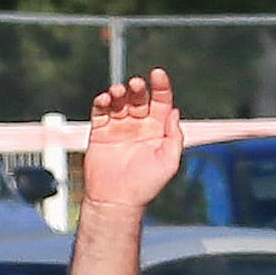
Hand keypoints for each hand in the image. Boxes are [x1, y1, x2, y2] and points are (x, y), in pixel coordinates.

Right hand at [82, 69, 183, 211]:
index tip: (158, 73)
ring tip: (118, 92)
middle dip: (138, 88)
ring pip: (119, 101)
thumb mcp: (169, 162)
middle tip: (136, 85)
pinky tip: (105, 99)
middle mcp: (139, 125)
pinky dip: (102, 102)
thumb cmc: (146, 185)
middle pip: (139, 98)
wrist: (117, 201)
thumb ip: (174, 136)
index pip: (161, 101)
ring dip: (119, 92)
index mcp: (157, 129)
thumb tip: (175, 111)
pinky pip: (100, 111)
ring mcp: (119, 127)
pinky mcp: (100, 131)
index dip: (161, 86)